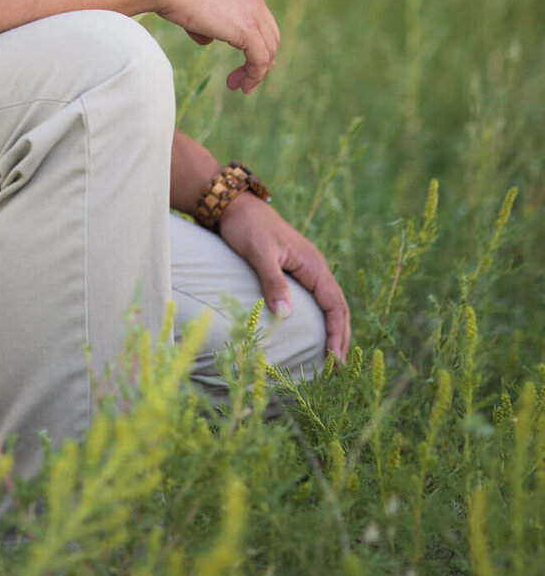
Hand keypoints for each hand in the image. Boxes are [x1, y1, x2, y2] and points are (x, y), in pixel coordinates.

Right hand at [145, 0, 279, 93]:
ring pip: (269, 50)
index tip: (239, 62)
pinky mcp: (246, 29)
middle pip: (270, 37)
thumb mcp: (194, 6)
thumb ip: (206, 22)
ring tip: (240, 87)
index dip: (254, 45)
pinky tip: (241, 86)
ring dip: (257, 73)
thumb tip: (208, 39)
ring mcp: (253, 12)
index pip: (261, 22)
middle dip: (259, 61)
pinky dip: (254, 75)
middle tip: (241, 79)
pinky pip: (260, 59)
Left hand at [218, 192, 350, 360]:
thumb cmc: (246, 226)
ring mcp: (306, 269)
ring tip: (332, 358)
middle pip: (337, 307)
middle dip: (341, 337)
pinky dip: (321, 318)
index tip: (334, 360)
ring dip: (334, 329)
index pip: (334, 304)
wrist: (235, 205)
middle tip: (338, 369)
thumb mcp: (259, 252)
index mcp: (312, 263)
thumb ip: (273, 281)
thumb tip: (286, 315)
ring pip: (329, 303)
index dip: (337, 332)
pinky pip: (316, 299)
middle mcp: (315, 267)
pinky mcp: (295, 271)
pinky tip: (315, 333)